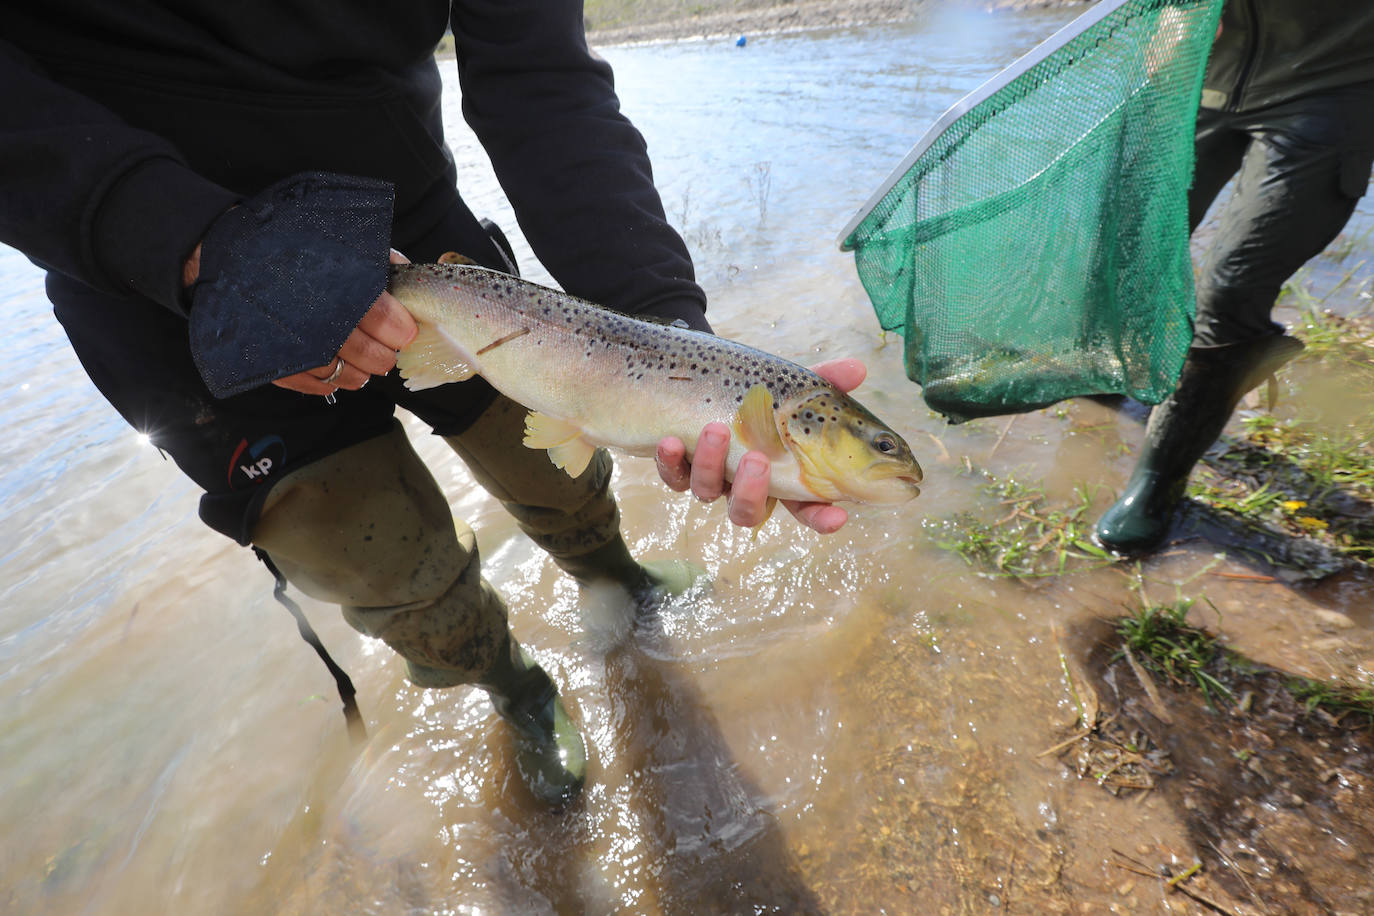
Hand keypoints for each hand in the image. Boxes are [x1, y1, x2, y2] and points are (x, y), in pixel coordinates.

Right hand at [181, 245, 418, 396]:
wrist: (230, 253)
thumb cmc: (293, 246)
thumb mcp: (342, 243)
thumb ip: (380, 263)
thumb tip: (411, 281)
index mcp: (331, 280)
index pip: (377, 313)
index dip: (397, 329)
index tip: (406, 333)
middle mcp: (309, 311)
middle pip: (362, 349)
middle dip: (381, 356)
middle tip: (388, 354)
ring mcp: (287, 338)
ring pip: (337, 371)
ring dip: (358, 374)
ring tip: (366, 368)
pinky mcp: (269, 357)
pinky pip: (306, 382)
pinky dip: (327, 383)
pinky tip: (337, 375)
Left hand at [655, 358, 866, 533]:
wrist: (705, 377)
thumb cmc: (759, 391)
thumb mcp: (792, 385)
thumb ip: (824, 381)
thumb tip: (857, 368)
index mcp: (780, 474)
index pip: (805, 507)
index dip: (821, 516)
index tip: (837, 517)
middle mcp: (744, 484)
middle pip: (749, 511)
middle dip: (752, 490)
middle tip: (757, 459)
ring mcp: (711, 478)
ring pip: (708, 492)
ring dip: (710, 463)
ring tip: (716, 428)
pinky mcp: (678, 467)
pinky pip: (672, 476)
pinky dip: (670, 461)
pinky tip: (671, 440)